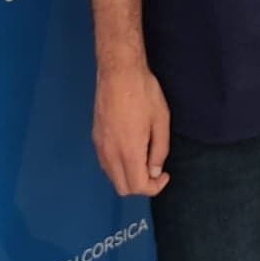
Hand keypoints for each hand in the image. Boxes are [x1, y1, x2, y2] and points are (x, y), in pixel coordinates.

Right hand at [92, 61, 171, 196]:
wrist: (118, 73)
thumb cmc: (144, 93)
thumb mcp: (161, 120)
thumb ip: (159, 150)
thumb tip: (154, 171)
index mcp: (128, 152)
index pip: (137, 187)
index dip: (154, 187)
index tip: (164, 175)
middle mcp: (110, 154)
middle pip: (122, 188)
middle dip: (141, 186)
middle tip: (155, 170)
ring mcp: (100, 147)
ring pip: (112, 177)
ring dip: (128, 176)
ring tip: (144, 158)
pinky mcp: (95, 138)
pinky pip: (106, 164)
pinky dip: (118, 167)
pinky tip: (130, 150)